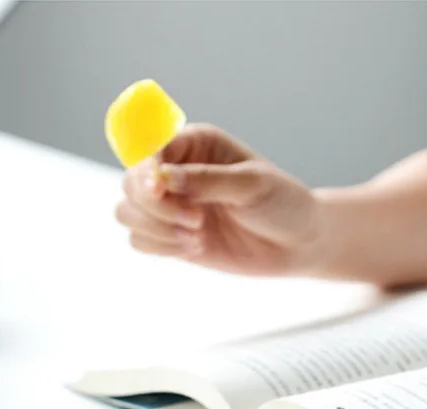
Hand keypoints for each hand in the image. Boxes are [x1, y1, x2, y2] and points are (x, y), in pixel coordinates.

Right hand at [114, 123, 321, 275]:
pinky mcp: (170, 236)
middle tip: (197, 221)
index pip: (150, 148)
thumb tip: (164, 179)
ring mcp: (171, 206)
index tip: (159, 190)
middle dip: (154, 207)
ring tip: (197, 235)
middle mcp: (176, 171)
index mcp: (194, 143)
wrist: (298, 243)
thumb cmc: (282, 203)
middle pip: (130, 182)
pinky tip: (196, 247)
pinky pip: (139, 240)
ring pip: (127, 213)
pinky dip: (160, 246)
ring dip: (156, 229)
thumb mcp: (252, 185)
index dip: (146, 170)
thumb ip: (207, 180)